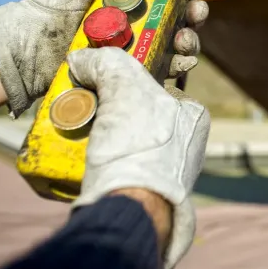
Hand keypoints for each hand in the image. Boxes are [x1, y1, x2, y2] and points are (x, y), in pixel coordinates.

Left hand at [0, 0, 208, 116]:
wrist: (31, 46)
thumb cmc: (56, 1)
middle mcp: (140, 15)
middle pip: (182, 11)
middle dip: (196, 10)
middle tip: (195, 13)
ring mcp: (138, 43)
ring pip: (180, 40)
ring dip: (191, 39)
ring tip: (185, 40)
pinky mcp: (134, 71)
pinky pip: (166, 68)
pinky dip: (181, 65)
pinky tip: (180, 61)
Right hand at [67, 46, 209, 268]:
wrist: (131, 210)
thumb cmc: (138, 146)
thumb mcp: (124, 87)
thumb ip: (108, 62)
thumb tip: (82, 58)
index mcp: (193, 116)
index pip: (154, 84)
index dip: (124, 79)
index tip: (97, 80)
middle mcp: (185, 144)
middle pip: (136, 113)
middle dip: (107, 108)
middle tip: (81, 105)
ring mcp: (165, 173)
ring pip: (123, 141)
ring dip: (97, 135)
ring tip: (74, 133)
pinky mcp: (143, 195)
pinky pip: (115, 169)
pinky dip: (96, 162)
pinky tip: (79, 158)